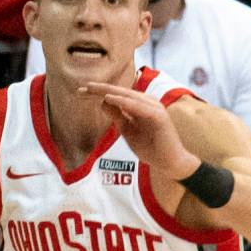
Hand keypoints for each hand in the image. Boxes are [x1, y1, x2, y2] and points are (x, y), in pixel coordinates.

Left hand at [79, 82, 198, 178]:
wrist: (170, 163)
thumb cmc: (151, 147)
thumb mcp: (128, 131)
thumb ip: (117, 116)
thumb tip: (102, 102)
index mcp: (141, 105)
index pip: (117, 96)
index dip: (99, 93)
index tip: (80, 92)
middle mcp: (148, 102)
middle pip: (120, 92)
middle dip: (101, 89)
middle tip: (82, 87)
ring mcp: (154, 107)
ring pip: (128, 96)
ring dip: (109, 92)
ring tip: (92, 89)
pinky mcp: (158, 116)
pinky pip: (137, 106)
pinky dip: (123, 102)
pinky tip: (109, 99)